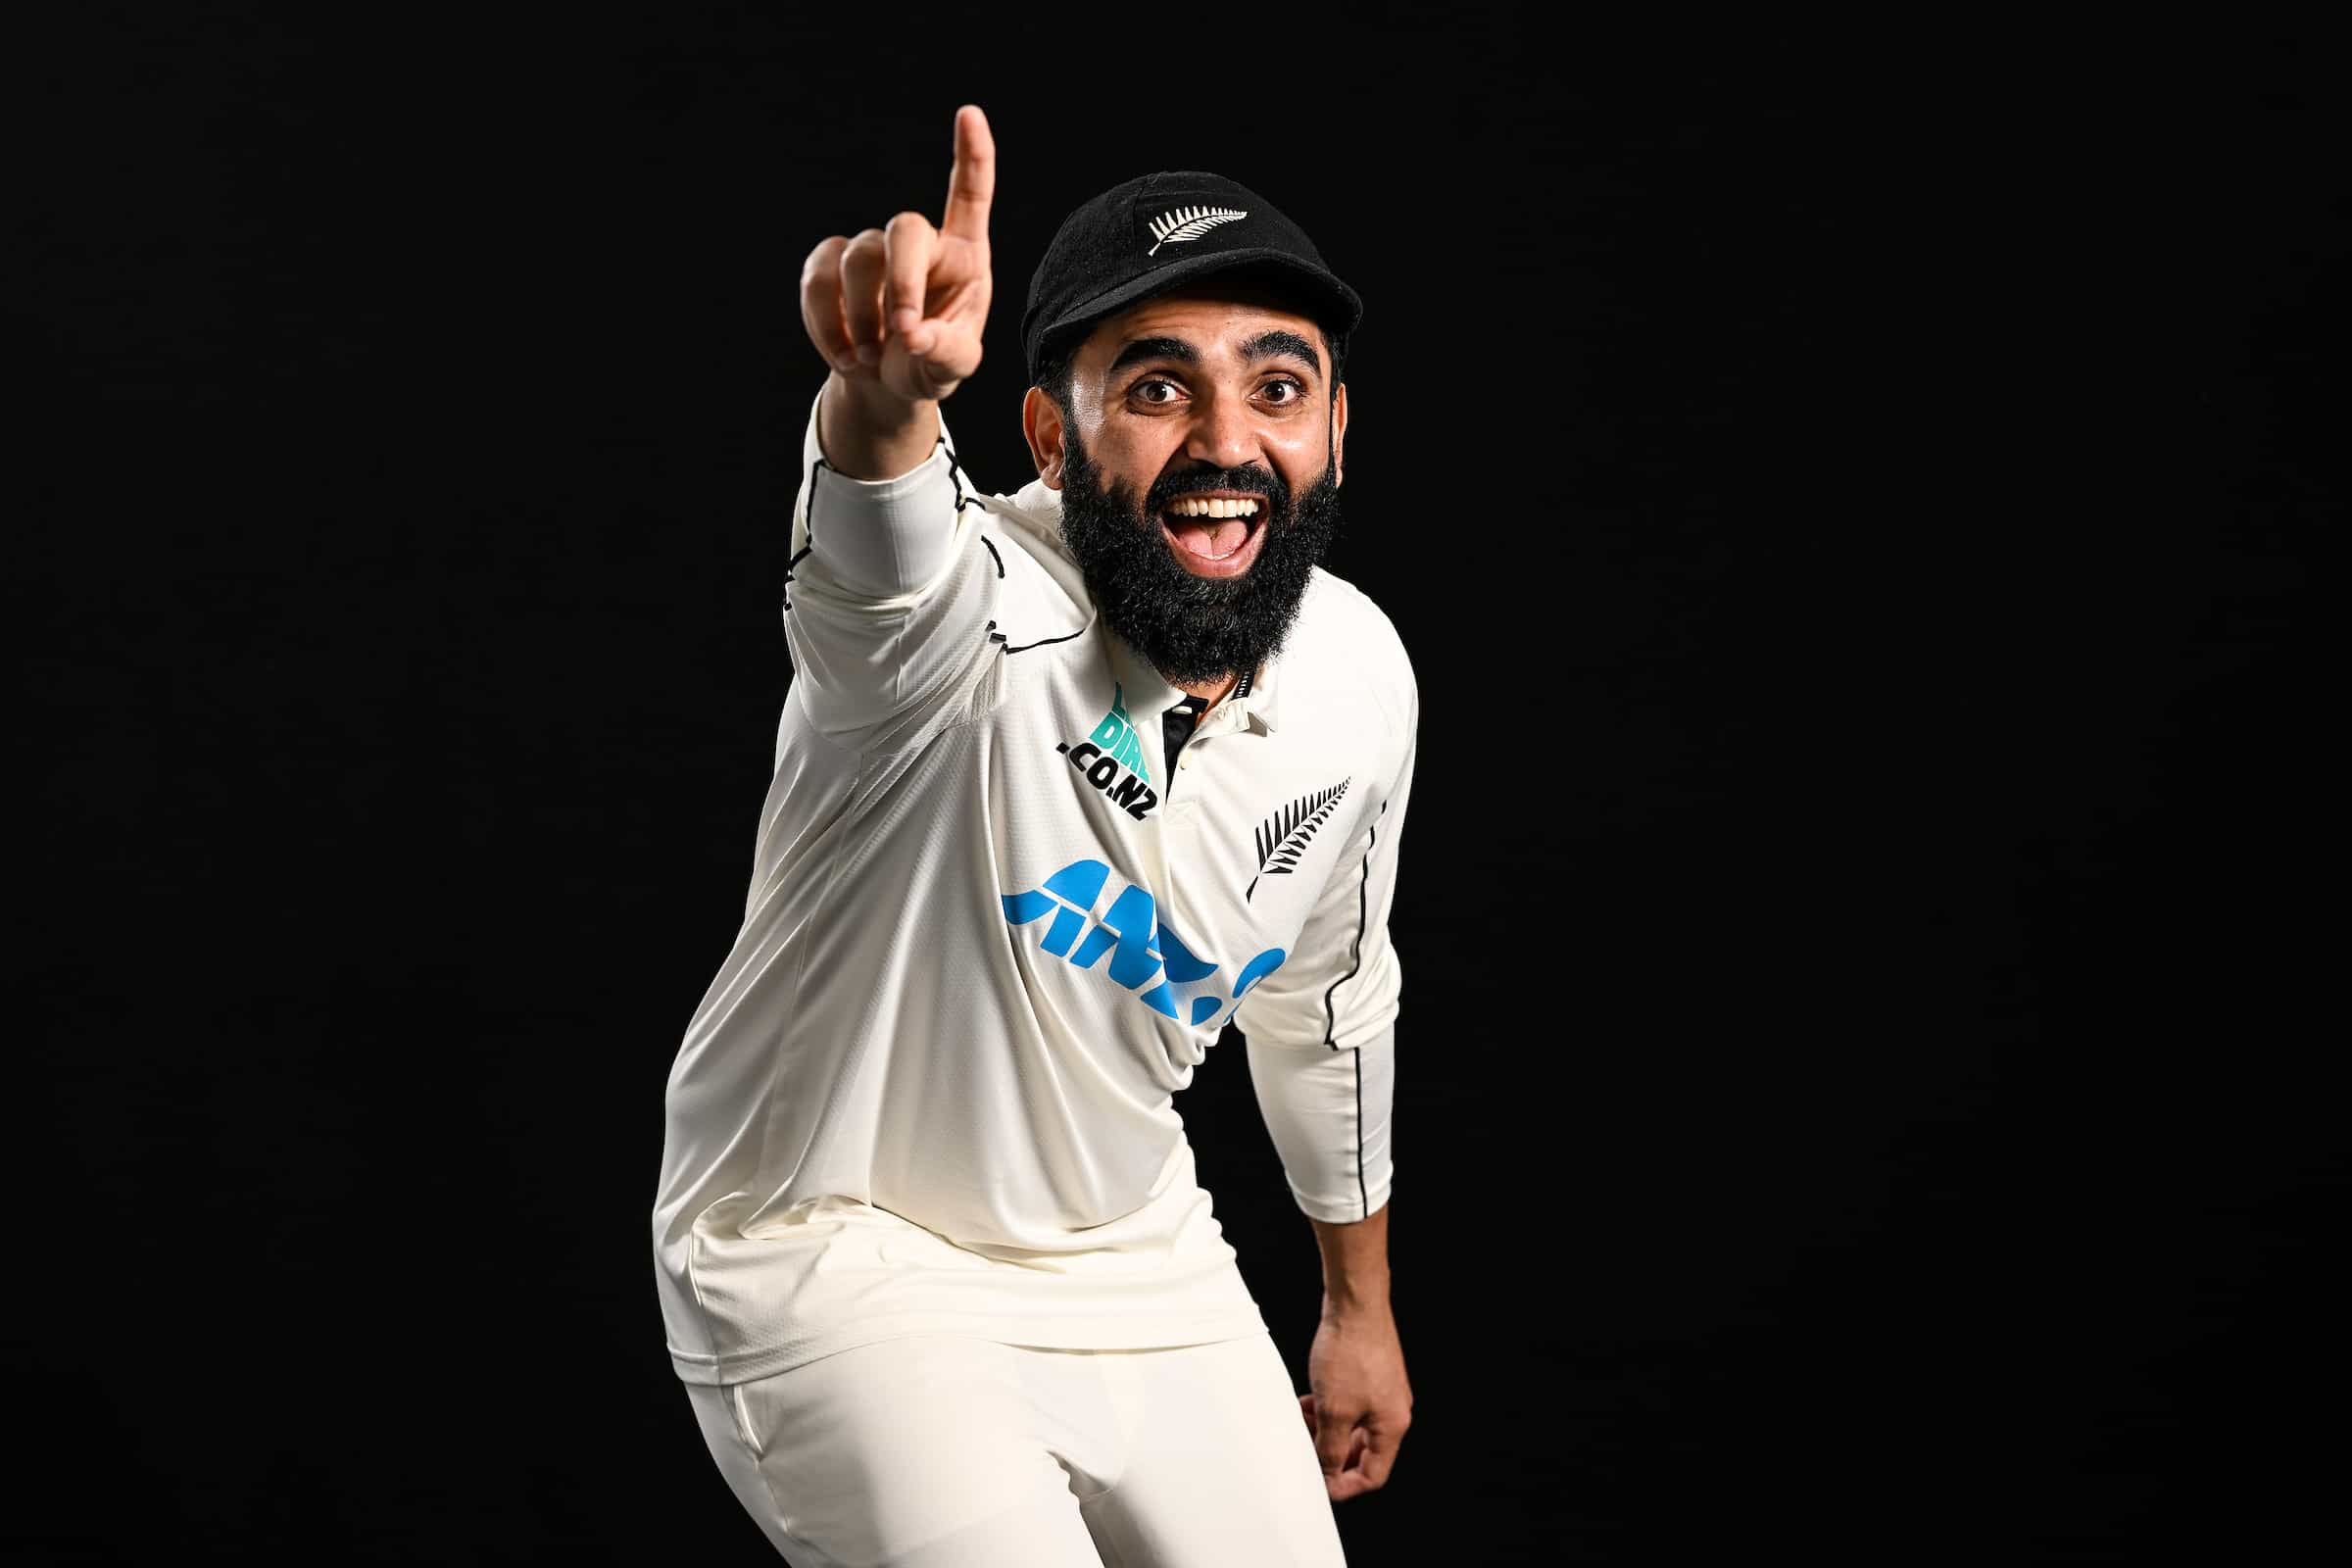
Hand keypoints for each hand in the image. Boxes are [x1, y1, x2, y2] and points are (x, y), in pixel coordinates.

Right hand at [799, 104, 994, 404]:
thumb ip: (947, 355)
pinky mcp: (829, 264)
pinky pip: (818, 280)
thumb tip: (914, 337)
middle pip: (904, 228)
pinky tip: (844, 355)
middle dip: (902, 282)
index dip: (971, 155)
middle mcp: (919, 242)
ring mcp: (871, 249)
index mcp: (963, 256)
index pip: (969, 196)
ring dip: (863, 318)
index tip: (969, 114)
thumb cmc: (931, 365)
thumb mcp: (953, 368)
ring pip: (858, 259)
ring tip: (872, 360)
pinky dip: (827, 324)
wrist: (886, 382)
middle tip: (906, 336)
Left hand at [1299, 1307, 1412, 1500]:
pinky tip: (1308, 1401)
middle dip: (1332, 1454)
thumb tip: (1329, 1474)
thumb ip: (1331, 1448)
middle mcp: (1393, 1411)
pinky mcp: (1371, 1375)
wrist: (1355, 1304)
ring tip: (1301, 1421)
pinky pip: (1350, 1405)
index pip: (1373, 1474)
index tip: (1319, 1483)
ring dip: (1326, 1430)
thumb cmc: (1350, 1353)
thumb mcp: (1334, 1411)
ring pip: (1353, 1427)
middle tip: (1305, 1449)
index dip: (1344, 1485)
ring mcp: (1383, 1392)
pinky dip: (1330, 1410)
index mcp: (1392, 1426)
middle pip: (1363, 1451)